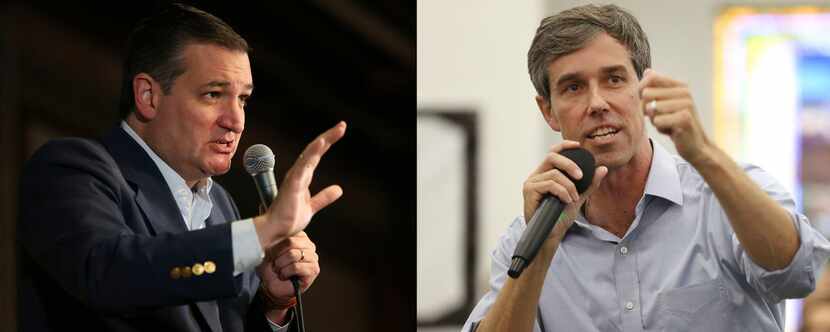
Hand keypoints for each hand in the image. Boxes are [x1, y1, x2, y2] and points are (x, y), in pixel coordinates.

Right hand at [255, 122, 345, 248]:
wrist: (276, 231)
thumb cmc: (289, 219)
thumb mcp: (311, 206)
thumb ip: (324, 197)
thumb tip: (339, 189)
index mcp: (303, 176)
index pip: (316, 155)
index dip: (327, 142)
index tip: (340, 130)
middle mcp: (298, 173)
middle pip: (314, 150)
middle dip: (329, 137)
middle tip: (342, 125)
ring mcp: (295, 177)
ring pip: (310, 154)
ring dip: (322, 142)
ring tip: (335, 131)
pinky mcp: (293, 184)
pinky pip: (304, 166)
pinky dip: (312, 154)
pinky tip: (321, 144)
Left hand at [257, 232, 319, 300]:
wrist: (272, 285)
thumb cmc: (271, 266)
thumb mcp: (269, 249)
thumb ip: (275, 238)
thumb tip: (277, 227)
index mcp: (300, 237)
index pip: (288, 232)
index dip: (276, 244)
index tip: (270, 253)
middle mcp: (309, 245)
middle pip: (291, 242)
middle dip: (278, 255)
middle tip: (275, 263)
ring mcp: (313, 257)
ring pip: (293, 255)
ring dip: (280, 265)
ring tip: (279, 270)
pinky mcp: (313, 270)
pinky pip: (296, 267)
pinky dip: (285, 272)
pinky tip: (284, 276)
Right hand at [522, 141, 607, 239]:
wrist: (551, 235)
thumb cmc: (560, 217)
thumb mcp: (578, 197)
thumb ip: (589, 184)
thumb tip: (602, 169)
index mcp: (546, 174)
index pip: (553, 153)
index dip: (565, 146)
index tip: (578, 145)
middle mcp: (537, 176)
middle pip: (552, 156)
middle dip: (569, 164)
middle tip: (581, 176)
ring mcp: (531, 183)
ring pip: (554, 174)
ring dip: (569, 186)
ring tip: (573, 198)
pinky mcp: (529, 191)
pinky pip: (550, 184)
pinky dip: (562, 191)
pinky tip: (567, 200)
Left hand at [639, 69, 712, 164]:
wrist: (695, 145)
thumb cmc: (676, 124)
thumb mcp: (665, 104)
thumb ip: (657, 88)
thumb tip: (647, 71)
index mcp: (679, 86)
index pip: (650, 78)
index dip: (640, 90)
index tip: (645, 103)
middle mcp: (685, 92)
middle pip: (647, 94)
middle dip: (646, 109)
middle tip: (659, 117)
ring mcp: (686, 104)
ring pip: (651, 109)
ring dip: (654, 120)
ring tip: (667, 124)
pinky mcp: (685, 118)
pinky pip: (657, 121)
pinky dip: (660, 128)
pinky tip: (672, 131)